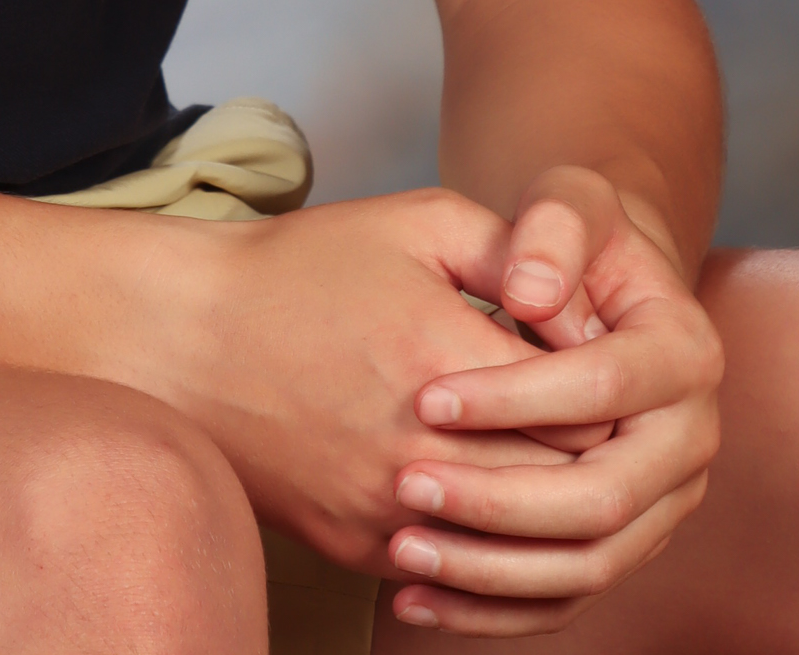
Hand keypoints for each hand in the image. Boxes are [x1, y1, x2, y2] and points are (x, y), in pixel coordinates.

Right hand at [132, 187, 582, 574]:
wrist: (187, 342)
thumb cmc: (303, 270)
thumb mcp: (414, 224)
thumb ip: (514, 253)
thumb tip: (588, 311)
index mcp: (443, 357)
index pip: (588, 410)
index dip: (612, 393)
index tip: (606, 365)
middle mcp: (420, 449)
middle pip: (567, 488)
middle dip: (597, 455)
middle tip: (608, 421)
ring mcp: (388, 510)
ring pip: (521, 546)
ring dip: (556, 511)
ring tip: (565, 461)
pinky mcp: (362, 548)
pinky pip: (462, 575)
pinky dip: (497, 549)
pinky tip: (507, 502)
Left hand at [383, 166, 722, 634]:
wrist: (604, 280)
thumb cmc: (577, 235)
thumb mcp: (570, 200)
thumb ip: (551, 231)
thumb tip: (531, 291)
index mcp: (685, 354)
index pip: (600, 390)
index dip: (513, 397)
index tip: (426, 400)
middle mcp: (690, 440)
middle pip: (603, 497)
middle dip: (500, 500)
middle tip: (408, 486)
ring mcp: (664, 502)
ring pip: (588, 563)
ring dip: (492, 569)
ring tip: (403, 549)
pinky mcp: (627, 540)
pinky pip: (567, 595)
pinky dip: (494, 609)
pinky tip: (416, 600)